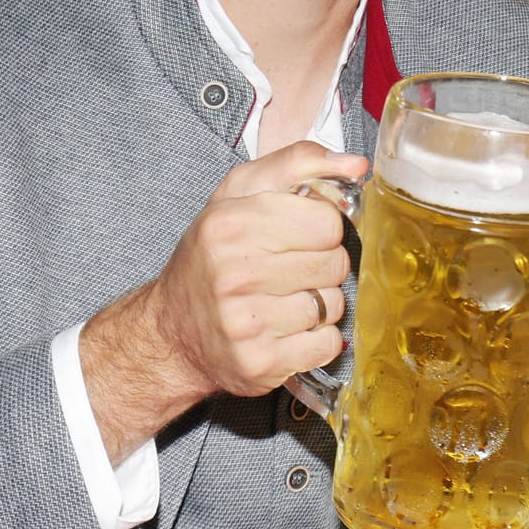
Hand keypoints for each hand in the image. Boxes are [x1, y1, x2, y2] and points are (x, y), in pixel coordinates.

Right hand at [79, 142, 367, 459]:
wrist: (172, 332)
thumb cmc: (212, 257)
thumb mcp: (239, 195)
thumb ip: (297, 164)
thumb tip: (356, 164)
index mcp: (230, 225)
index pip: (327, 222)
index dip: (321, 227)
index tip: (300, 234)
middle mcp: (235, 274)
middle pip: (335, 264)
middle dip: (321, 264)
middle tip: (290, 268)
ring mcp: (247, 324)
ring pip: (333, 305)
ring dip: (319, 303)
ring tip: (285, 300)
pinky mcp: (261, 364)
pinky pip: (328, 345)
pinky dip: (317, 339)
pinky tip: (288, 330)